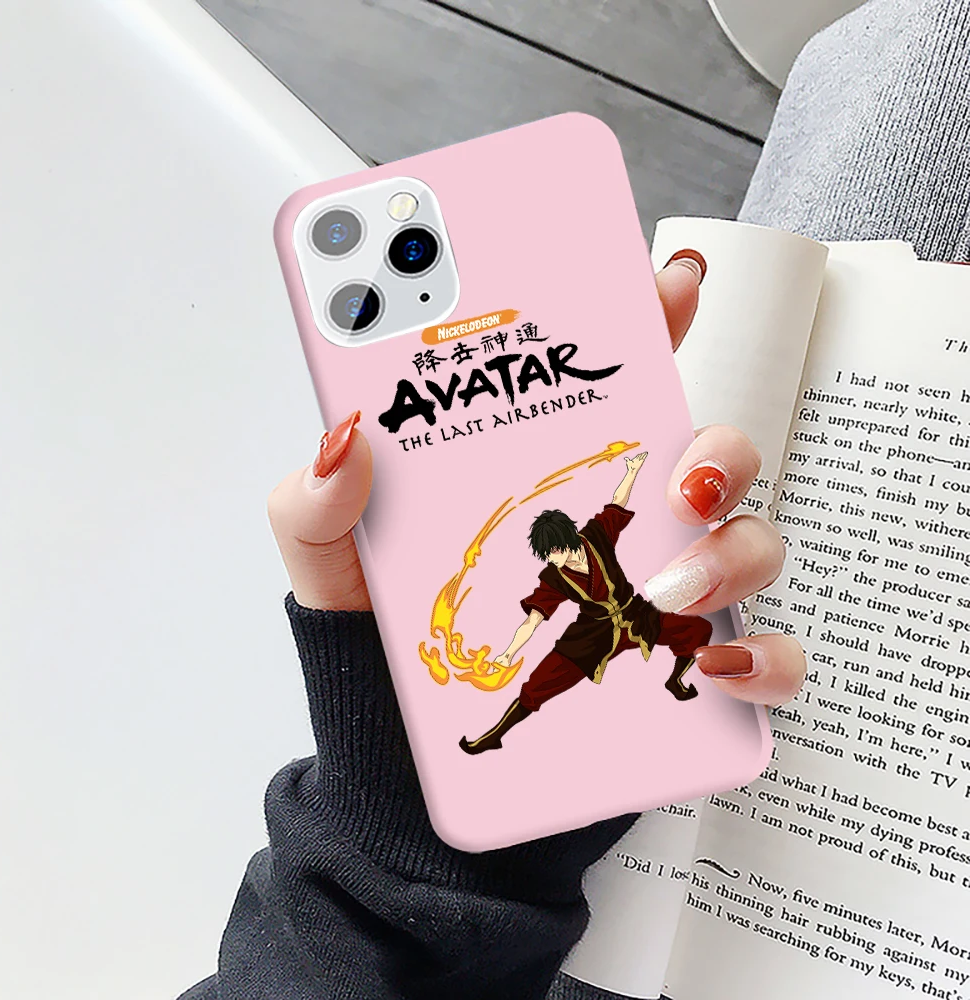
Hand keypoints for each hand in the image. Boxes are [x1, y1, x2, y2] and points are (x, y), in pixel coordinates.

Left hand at [267, 250, 805, 705]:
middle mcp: (612, 522)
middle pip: (707, 452)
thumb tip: (347, 438)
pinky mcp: (673, 669)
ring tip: (672, 581)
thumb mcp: (329, 556)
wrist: (399, 750)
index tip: (669, 283)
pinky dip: (763, 656)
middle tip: (682, 471)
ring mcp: (652, 592)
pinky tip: (720, 665)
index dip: (650, 321)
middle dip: (719, 447)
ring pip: (745, 541)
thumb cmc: (377, 636)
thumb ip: (317, 498)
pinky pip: (760, 655)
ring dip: (733, 550)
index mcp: (541, 471)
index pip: (609, 381)